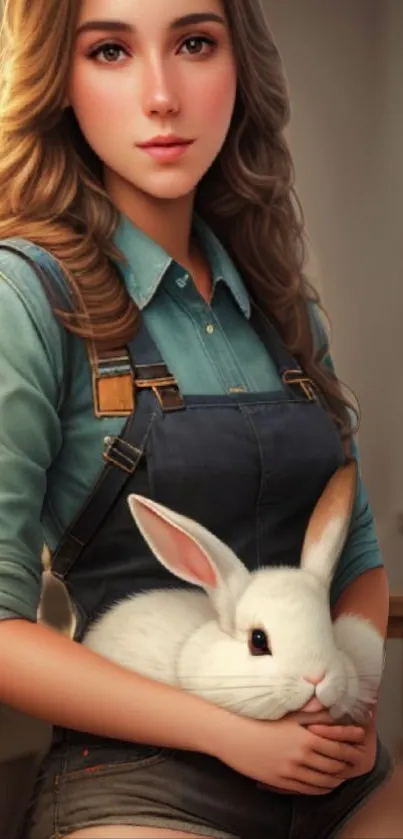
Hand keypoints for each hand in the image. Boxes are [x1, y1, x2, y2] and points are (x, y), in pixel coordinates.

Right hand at [213, 709, 365, 794]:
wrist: (232, 734)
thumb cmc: (259, 719)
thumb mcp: (287, 713)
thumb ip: (311, 712)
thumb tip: (330, 707)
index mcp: (305, 737)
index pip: (337, 744)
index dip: (351, 742)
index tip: (360, 737)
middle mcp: (301, 756)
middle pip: (333, 764)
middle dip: (348, 761)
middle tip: (355, 758)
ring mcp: (291, 771)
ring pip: (322, 780)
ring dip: (337, 777)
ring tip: (343, 773)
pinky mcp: (281, 781)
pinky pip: (307, 789)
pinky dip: (321, 788)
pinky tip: (325, 784)